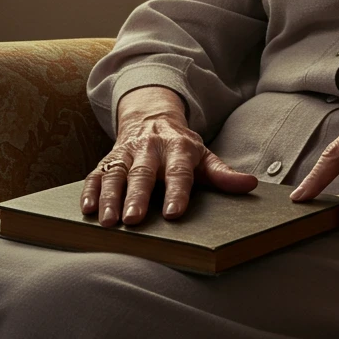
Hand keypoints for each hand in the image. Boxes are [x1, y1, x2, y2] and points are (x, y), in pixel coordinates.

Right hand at [80, 88, 257, 226]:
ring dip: (110, 197)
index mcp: (178, 148)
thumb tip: (251, 184)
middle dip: (137, 196)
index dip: (177, 191)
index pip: (179, 172)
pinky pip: (95, 173)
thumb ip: (223, 174)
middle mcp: (150, 148)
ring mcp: (126, 152)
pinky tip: (87, 209)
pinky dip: (90, 190)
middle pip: (143, 173)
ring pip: (115, 173)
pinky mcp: (107, 158)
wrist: (151, 117)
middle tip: (133, 220)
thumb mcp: (204, 156)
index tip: (174, 213)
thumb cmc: (181, 148)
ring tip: (108, 221)